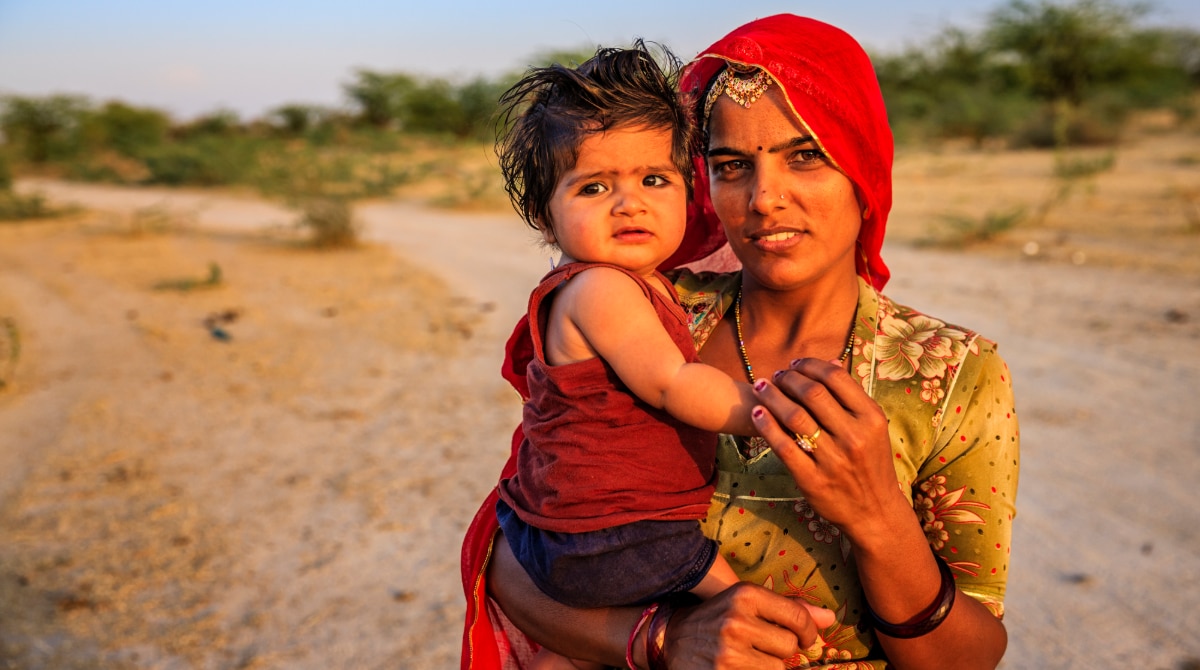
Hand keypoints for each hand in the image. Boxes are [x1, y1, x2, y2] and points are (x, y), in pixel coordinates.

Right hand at [663, 583, 835, 668]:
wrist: (672, 640)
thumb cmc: (717, 620)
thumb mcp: (747, 604)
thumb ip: (789, 609)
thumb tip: (831, 618)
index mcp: (745, 595)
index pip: (798, 617)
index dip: (808, 632)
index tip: (803, 638)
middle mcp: (736, 620)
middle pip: (789, 646)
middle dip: (780, 651)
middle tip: (759, 647)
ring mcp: (728, 651)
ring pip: (777, 669)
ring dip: (767, 667)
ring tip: (746, 659)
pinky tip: (739, 667)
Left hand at [749, 358, 907, 538]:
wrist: (876, 514)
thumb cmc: (871, 466)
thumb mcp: (873, 430)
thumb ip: (852, 399)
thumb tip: (831, 363)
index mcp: (871, 418)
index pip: (835, 378)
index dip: (810, 365)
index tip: (795, 363)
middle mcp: (854, 436)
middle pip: (812, 393)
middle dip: (788, 378)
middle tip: (776, 375)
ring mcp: (833, 459)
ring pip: (794, 416)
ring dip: (772, 396)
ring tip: (761, 387)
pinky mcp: (812, 480)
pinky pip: (783, 446)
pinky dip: (766, 425)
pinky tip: (757, 413)